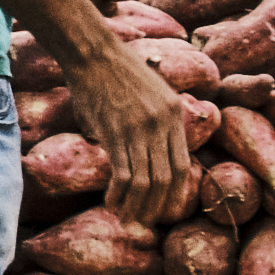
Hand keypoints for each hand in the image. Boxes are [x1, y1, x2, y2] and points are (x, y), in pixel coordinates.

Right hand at [67, 42, 197, 229]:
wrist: (92, 52)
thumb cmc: (115, 71)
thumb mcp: (151, 92)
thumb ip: (154, 123)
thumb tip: (145, 153)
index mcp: (174, 114)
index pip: (182, 165)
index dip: (175, 192)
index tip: (165, 208)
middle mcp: (161, 123)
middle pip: (166, 178)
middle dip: (156, 206)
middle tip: (144, 221)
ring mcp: (139, 128)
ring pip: (146, 181)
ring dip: (136, 205)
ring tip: (126, 218)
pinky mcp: (115, 132)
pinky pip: (123, 173)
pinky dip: (118, 193)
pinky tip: (111, 202)